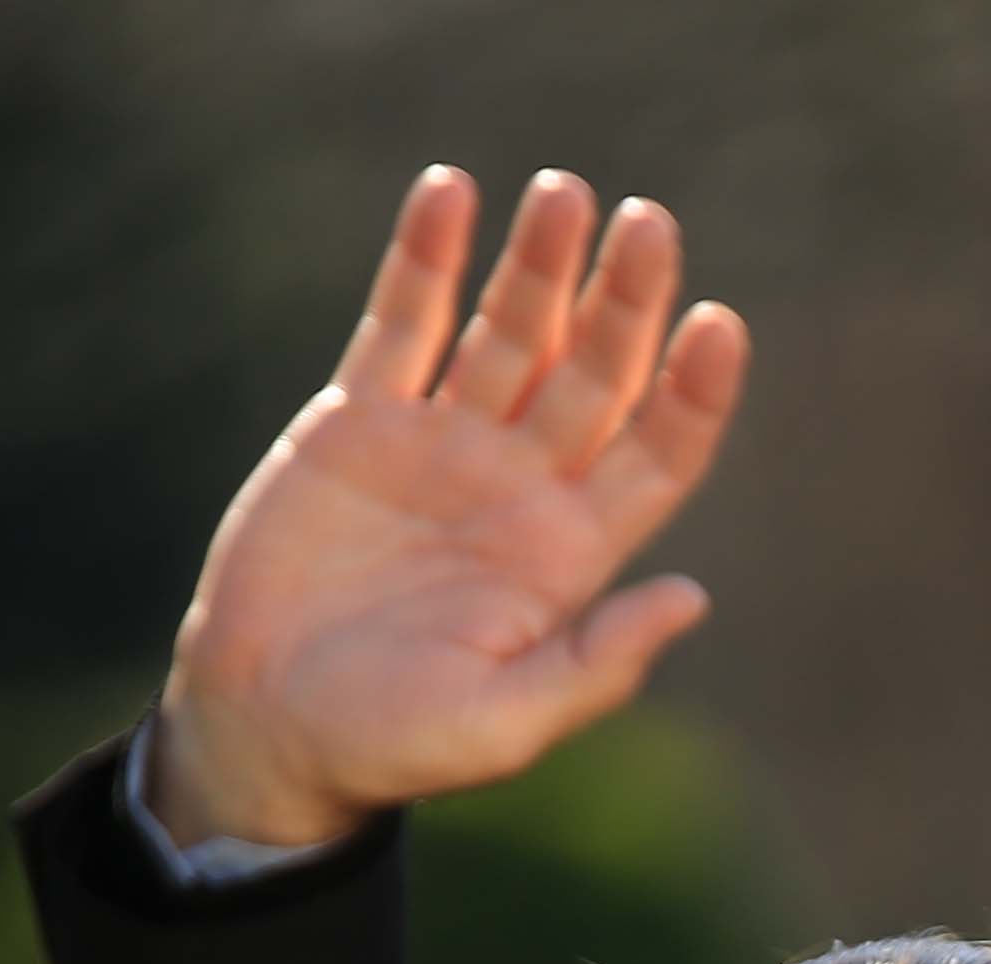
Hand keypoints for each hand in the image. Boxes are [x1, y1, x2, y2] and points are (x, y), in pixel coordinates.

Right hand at [148, 167, 748, 851]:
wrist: (270, 724)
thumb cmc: (394, 743)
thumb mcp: (503, 722)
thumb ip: (597, 664)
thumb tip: (694, 598)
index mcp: (570, 554)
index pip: (657, 453)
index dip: (693, 391)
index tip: (720, 325)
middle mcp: (520, 486)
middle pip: (593, 373)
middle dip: (624, 300)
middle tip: (652, 221)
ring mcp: (441, 446)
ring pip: (507, 333)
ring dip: (538, 264)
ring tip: (565, 192)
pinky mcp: (355, 423)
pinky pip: (399, 325)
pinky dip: (425, 260)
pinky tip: (450, 193)